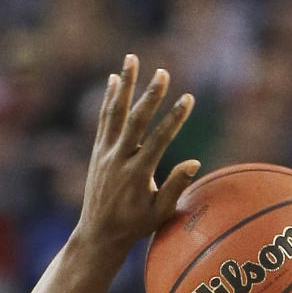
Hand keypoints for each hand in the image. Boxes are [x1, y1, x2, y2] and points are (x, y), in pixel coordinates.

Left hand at [75, 54, 199, 257]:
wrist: (99, 233)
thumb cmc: (135, 226)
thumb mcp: (160, 213)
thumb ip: (175, 187)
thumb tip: (194, 162)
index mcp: (137, 175)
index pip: (159, 140)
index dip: (175, 118)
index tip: (188, 99)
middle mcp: (119, 159)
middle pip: (136, 120)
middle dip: (150, 96)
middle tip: (163, 72)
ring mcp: (106, 153)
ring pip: (116, 113)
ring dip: (124, 84)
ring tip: (132, 59)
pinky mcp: (98, 151)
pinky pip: (104, 119)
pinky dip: (109, 99)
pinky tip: (114, 80)